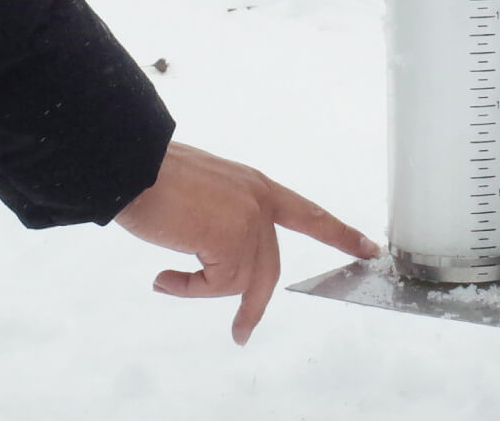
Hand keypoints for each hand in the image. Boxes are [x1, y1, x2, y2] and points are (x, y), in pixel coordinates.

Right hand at [113, 142, 379, 344]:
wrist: (132, 167)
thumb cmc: (153, 177)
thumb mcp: (204, 194)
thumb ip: (223, 217)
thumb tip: (216, 250)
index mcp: (255, 187)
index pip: (307, 213)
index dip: (339, 233)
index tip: (367, 247)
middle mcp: (259, 202)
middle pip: (269, 267)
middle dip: (253, 304)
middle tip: (241, 332)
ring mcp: (249, 221)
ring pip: (240, 280)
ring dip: (203, 291)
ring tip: (169, 281)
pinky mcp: (232, 241)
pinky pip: (216, 286)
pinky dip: (188, 289)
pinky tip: (164, 278)